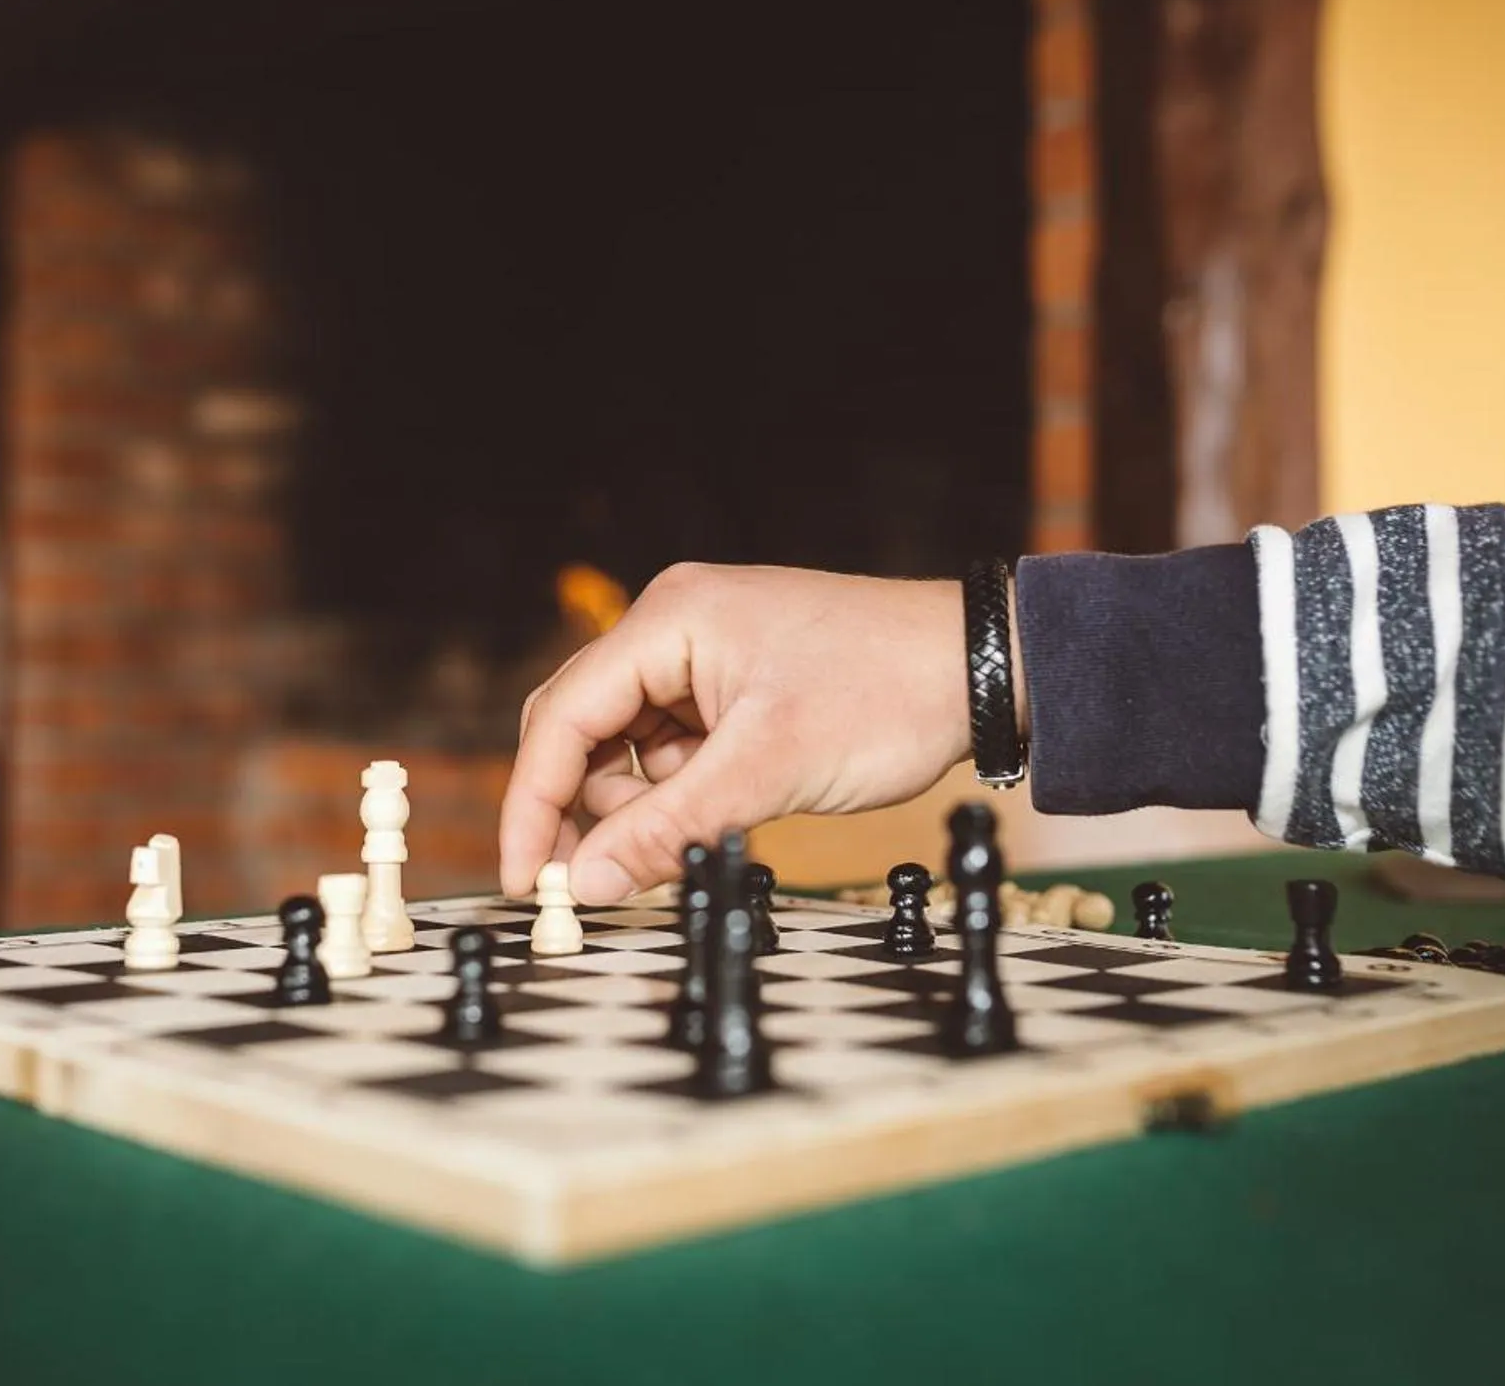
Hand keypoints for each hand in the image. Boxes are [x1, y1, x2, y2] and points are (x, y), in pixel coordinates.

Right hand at [499, 564, 997, 903]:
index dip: (533, 802)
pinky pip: (672, 747)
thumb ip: (667, 828)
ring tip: (710, 826)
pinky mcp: (731, 685)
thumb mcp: (769, 772)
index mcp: (668, 620)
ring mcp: (701, 654)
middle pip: (581, 729)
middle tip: (597, 882)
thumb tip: (584, 883)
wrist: (981, 667)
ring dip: (645, 803)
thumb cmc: (887, 694)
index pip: (561, 715)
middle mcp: (672, 627)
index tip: (523, 878)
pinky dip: (681, 792)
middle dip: (586, 807)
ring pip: (625, 747)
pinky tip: (724, 811)